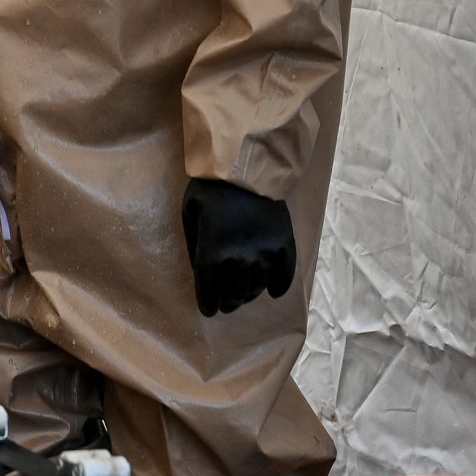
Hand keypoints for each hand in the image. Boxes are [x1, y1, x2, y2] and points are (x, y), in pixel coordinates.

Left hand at [181, 178, 296, 316]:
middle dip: (228, 302)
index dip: (208, 303)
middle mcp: (241, 257)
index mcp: (213, 251)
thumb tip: (201, 270)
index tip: (208, 309)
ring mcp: (265, 251)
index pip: (210, 289)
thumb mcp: (190, 214)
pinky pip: (285, 273)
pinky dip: (280, 285)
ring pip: (258, 285)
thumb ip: (195, 245)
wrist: (247, 166)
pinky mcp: (284, 243)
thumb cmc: (211, 189)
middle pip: (235, 292)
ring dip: (249, 295)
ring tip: (244, 296)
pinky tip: (275, 292)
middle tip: (226, 305)